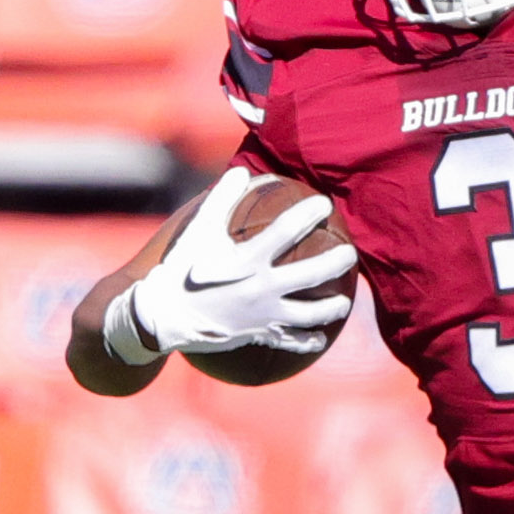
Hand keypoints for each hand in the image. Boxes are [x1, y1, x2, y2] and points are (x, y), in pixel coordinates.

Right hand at [105, 167, 354, 363]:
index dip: (308, 214)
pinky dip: (307, 341)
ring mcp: (262, 315)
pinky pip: (290, 342)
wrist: (163, 318)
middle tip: (350, 253)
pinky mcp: (258, 335)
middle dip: (335, 261)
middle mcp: (261, 287)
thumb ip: (220, 200)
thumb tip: (241, 172)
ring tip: (343, 301)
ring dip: (331, 307)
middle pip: (310, 274)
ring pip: (309, 314)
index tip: (324, 205)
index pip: (287, 230)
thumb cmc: (181, 270)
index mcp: (247, 259)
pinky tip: (320, 339)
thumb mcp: (198, 231)